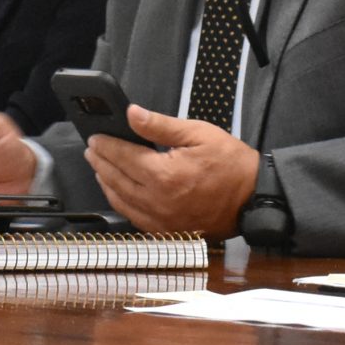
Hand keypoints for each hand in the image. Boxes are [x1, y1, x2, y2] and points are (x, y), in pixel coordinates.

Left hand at [82, 105, 259, 237]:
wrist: (253, 199)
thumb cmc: (231, 165)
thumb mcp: (198, 134)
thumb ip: (160, 126)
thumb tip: (132, 114)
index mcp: (164, 175)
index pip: (122, 156)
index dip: (105, 144)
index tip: (95, 136)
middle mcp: (157, 201)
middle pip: (116, 179)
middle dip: (100, 162)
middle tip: (92, 149)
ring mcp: (160, 219)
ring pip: (120, 200)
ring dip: (105, 182)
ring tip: (99, 166)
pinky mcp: (165, 230)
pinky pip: (133, 217)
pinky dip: (120, 202)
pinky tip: (117, 191)